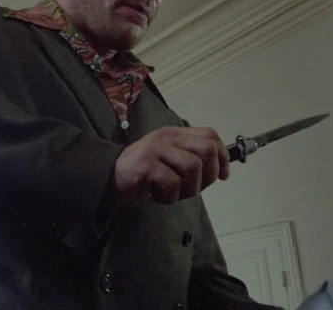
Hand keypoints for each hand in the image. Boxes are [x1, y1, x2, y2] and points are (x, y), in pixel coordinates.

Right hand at [109, 126, 229, 205]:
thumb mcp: (169, 158)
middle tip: (196, 188)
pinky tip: (160, 197)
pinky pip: (172, 183)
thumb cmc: (144, 172)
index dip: (223, 156)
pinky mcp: (146, 165)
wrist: (109, 177)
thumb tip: (222, 169)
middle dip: (209, 175)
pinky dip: (171, 197)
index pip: (210, 135)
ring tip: (176, 194)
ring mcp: (156, 149)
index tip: (223, 175)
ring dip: (190, 189)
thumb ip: (191, 157)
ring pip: (193, 167)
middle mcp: (168, 137)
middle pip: (207, 149)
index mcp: (176, 134)